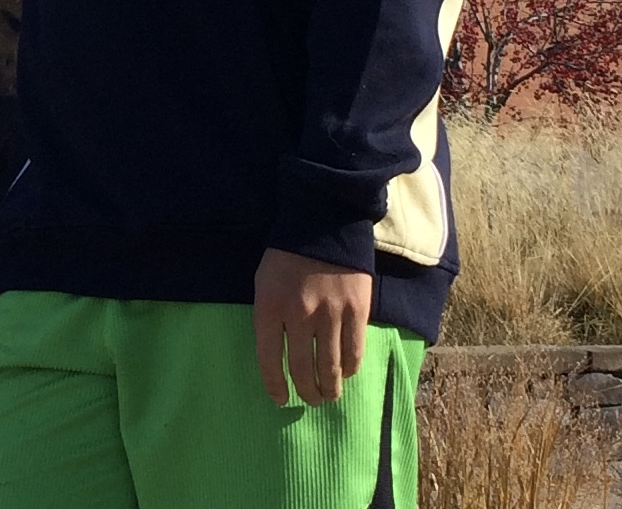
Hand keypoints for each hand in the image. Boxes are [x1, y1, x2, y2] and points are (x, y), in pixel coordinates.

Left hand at [252, 248, 371, 407]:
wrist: (322, 222)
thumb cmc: (287, 255)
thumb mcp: (264, 282)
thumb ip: (270, 317)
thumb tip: (278, 356)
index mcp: (270, 306)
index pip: (269, 358)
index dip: (275, 384)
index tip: (280, 399)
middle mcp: (299, 314)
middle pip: (303, 369)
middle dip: (306, 392)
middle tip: (310, 399)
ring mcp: (331, 313)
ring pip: (331, 368)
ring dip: (330, 388)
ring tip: (329, 395)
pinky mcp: (357, 310)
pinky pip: (355, 352)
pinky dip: (351, 368)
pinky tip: (347, 373)